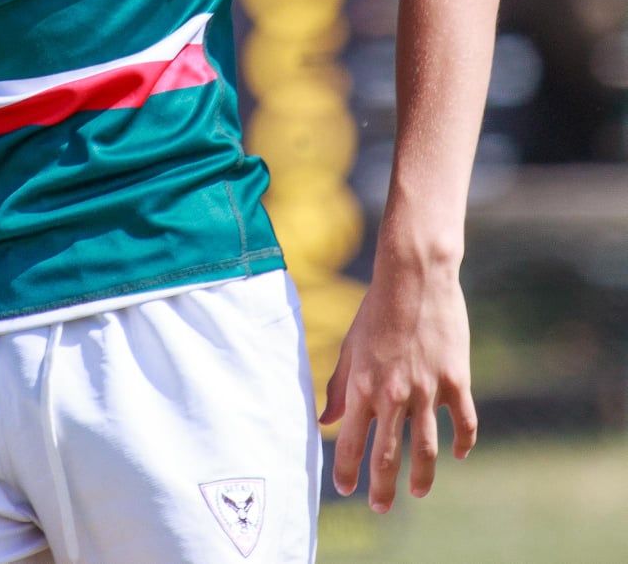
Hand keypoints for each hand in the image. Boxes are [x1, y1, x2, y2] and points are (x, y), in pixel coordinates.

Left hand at [319, 249, 478, 510]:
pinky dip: (462, 444)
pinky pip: (463, 423)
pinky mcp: (457, 382)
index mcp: (363, 386)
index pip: (352, 440)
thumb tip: (325, 420)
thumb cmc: (375, 313)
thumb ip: (339, 387)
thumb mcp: (350, 348)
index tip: (344, 488)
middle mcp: (394, 394)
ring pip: (426, 448)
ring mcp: (428, 390)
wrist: (414, 280)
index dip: (347, 468)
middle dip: (382, 486)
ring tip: (418, 494)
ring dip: (422, 477)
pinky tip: (457, 455)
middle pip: (388, 454)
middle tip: (379, 507)